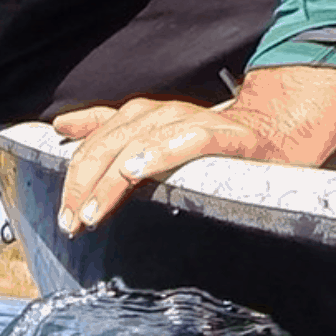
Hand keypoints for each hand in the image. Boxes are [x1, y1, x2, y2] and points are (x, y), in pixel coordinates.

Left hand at [52, 65, 335, 235]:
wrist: (275, 132)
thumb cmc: (208, 144)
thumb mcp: (149, 139)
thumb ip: (105, 132)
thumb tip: (60, 127)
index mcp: (139, 118)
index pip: (93, 144)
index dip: (73, 177)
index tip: (63, 214)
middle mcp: (159, 114)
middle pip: (107, 146)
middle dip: (83, 186)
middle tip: (72, 221)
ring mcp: (189, 121)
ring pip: (137, 144)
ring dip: (111, 180)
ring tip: (92, 211)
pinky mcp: (223, 133)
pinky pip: (185, 139)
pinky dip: (158, 153)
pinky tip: (136, 170)